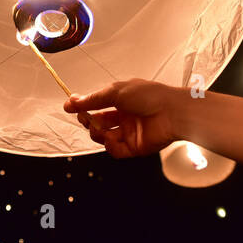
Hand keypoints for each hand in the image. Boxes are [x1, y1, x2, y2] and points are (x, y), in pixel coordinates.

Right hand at [63, 79, 182, 157]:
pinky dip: (110, 146)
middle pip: (98, 123)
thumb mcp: (115, 92)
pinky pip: (115, 150)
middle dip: (88, 121)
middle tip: (85, 119)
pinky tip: (111, 139)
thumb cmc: (149, 96)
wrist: (172, 112)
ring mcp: (129, 132)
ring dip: (97, 134)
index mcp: (122, 100)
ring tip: (99, 129)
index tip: (70, 107)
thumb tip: (72, 101)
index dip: (84, 106)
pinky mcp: (134, 147)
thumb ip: (93, 99)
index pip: (97, 105)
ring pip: (104, 137)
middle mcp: (125, 116)